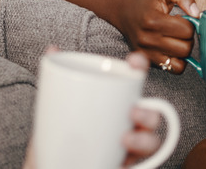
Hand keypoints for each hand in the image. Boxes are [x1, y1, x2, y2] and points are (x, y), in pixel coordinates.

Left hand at [23, 50, 162, 168]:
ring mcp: (129, 147)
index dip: (140, 69)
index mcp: (116, 101)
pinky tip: (123, 163)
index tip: (135, 62)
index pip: (134, 81)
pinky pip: (143, 165)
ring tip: (126, 139)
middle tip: (132, 112)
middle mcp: (128, 123)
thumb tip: (52, 48)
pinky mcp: (127, 166)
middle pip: (151, 115)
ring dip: (145, 140)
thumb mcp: (58, 105)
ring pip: (152, 143)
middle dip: (149, 112)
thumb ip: (59, 80)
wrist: (53, 163)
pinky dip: (139, 163)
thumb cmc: (62, 133)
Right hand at [118, 0, 199, 73]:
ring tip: (175, 38)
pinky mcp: (148, 61)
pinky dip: (178, 61)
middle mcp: (148, 39)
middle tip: (179, 29)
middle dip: (188, 38)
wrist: (125, 13)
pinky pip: (174, 69)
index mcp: (153, 20)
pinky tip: (172, 49)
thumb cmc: (148, 1)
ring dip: (183, 49)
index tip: (181, 19)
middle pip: (186, 47)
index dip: (189, 24)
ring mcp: (147, 53)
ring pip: (182, 60)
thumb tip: (197, 14)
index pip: (187, 30)